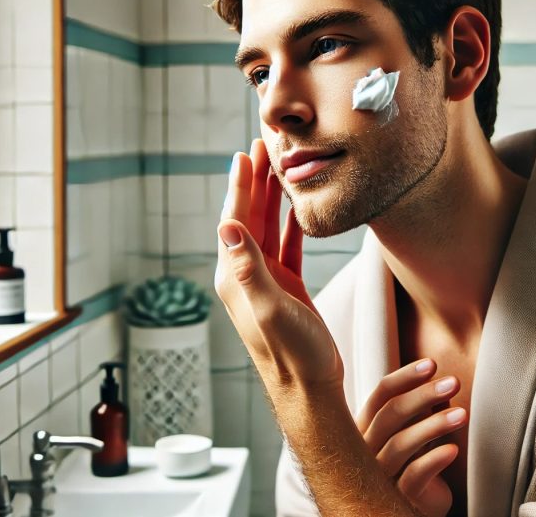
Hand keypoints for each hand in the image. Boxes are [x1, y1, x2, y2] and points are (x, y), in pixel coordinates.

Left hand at [214, 139, 343, 390]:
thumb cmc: (292, 355)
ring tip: (281, 166)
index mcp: (235, 277)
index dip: (239, 186)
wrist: (309, 388)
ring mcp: (266, 281)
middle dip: (255, 181)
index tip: (244, 155)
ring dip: (271, 197)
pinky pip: (285, 246)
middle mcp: (245, 275)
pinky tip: (297, 207)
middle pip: (247, 218)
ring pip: (266, 228)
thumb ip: (249, 269)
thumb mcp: (269, 309)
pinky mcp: (285, 288)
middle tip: (264, 146)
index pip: (233, 221)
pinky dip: (290, 223)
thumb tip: (226, 226)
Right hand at [355, 358, 466, 516]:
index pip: (380, 395)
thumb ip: (424, 408)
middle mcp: (365, 448)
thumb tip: (443, 382)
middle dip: (423, 394)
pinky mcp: (396, 497)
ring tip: (462, 414)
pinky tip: (453, 449)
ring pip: (400, 444)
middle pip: (390, 415)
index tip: (432, 364)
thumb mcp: (418, 430)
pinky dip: (434, 459)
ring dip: (433, 425)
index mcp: (367, 426)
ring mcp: (379, 474)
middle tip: (453, 382)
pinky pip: (413, 475)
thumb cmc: (415, 462)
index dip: (405, 377)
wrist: (416, 506)